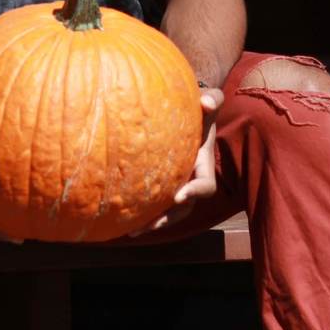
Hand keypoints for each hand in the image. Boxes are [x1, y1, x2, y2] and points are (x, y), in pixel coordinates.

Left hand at [136, 87, 221, 235]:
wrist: (187, 113)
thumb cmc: (198, 106)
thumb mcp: (208, 101)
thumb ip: (213, 98)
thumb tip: (206, 102)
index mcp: (203, 166)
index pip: (205, 186)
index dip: (194, 192)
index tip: (178, 196)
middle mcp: (191, 180)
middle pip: (183, 209)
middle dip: (168, 218)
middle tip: (149, 224)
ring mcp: (176, 185)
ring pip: (167, 212)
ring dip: (151, 223)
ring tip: (129, 231)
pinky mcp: (160, 184)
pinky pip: (152, 202)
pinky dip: (139, 211)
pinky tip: (116, 217)